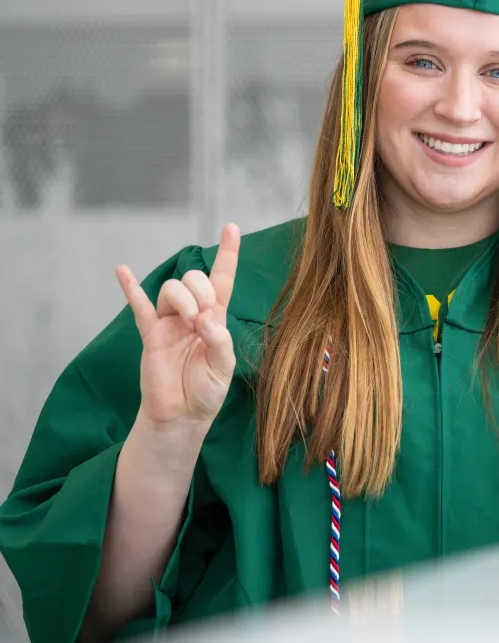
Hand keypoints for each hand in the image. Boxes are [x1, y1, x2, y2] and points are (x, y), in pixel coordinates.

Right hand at [115, 223, 240, 431]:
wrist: (182, 416)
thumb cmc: (207, 391)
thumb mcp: (224, 368)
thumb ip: (219, 341)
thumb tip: (205, 319)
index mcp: (216, 318)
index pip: (223, 279)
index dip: (228, 254)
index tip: (232, 227)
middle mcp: (192, 314)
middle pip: (194, 279)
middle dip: (202, 290)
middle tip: (206, 317)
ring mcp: (169, 322)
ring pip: (171, 289)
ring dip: (183, 299)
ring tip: (190, 322)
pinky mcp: (150, 335)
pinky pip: (138, 306)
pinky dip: (131, 287)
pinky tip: (123, 270)